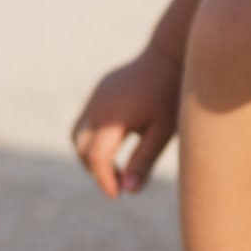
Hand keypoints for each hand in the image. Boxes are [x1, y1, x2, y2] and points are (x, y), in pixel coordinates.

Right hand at [71, 47, 182, 197]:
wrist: (170, 55)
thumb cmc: (171, 95)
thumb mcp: (163, 131)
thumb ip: (144, 161)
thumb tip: (127, 191)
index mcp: (113, 116)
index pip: (97, 157)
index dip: (104, 180)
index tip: (117, 195)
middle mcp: (98, 105)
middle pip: (80, 147)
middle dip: (94, 169)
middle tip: (117, 183)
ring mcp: (96, 96)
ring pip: (78, 133)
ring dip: (90, 154)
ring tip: (116, 167)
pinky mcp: (99, 90)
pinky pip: (87, 120)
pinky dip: (94, 138)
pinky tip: (118, 143)